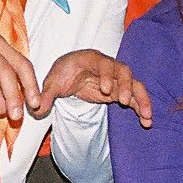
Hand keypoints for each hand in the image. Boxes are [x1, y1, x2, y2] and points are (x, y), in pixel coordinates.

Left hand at [35, 49, 151, 126]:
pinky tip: (146, 122)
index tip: (107, 90)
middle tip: (125, 102)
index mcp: (91, 59)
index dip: (108, 75)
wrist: (70, 73)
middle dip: (126, 86)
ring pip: (135, 84)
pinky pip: (136, 97)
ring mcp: (117, 78)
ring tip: (147, 116)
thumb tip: (36, 109)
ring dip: (141, 99)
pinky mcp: (121, 91)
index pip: (104, 64)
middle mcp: (108, 66)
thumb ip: (45, 95)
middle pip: (124, 71)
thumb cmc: (62, 73)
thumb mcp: (52, 84)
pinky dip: (142, 107)